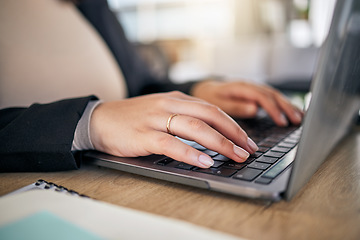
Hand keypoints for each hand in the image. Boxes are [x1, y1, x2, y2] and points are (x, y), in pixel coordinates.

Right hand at [90, 91, 258, 167]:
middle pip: (210, 115)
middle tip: (249, 150)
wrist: (100, 119)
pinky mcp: (144, 135)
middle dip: (234, 133)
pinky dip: (191, 153)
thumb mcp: (161, 111)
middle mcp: (169, 105)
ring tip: (235, 156)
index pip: (212, 109)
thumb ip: (183, 118)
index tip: (246, 140)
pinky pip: (172, 144)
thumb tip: (210, 135)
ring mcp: (156, 119)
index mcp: (176, 99)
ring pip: (196, 128)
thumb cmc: (133, 118)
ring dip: (220, 143)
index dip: (233, 125)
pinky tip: (205, 162)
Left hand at [191, 80, 302, 125]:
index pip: (262, 97)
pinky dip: (282, 104)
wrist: (204, 89)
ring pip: (274, 95)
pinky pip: (271, 97)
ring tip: (300, 117)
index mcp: (240, 87)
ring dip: (288, 105)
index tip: (282, 122)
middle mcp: (249, 86)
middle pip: (272, 94)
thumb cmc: (209, 97)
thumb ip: (235, 106)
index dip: (273, 109)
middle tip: (297, 120)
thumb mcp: (217, 103)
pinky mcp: (254, 94)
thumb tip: (254, 109)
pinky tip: (291, 112)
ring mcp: (253, 89)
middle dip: (286, 107)